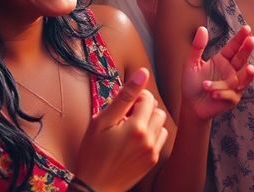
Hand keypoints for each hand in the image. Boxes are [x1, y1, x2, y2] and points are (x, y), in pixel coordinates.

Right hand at [71, 68, 167, 191]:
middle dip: (143, 109)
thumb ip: (125, 96)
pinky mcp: (153, 160)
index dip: (134, 98)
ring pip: (160, 123)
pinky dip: (151, 135)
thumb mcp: (102, 121)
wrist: (94, 186)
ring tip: (129, 130)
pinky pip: (160, 138)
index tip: (122, 108)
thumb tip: (143, 73)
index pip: (148, 98)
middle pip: (157, 109)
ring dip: (148, 121)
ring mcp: (153, 151)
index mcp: (136, 127)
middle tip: (124, 118)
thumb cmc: (93, 153)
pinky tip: (135, 140)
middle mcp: (149, 139)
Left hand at [181, 26, 253, 119]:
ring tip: (250, 68)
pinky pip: (231, 95)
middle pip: (242, 59)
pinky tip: (213, 93)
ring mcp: (233, 85)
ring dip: (247, 75)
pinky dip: (223, 93)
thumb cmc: (191, 83)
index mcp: (223, 59)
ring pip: (243, 79)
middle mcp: (231, 71)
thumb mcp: (191, 63)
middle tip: (251, 40)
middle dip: (247, 50)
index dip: (240, 38)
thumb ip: (197, 47)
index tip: (247, 29)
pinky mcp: (231, 99)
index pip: (233, 47)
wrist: (190, 105)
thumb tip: (202, 28)